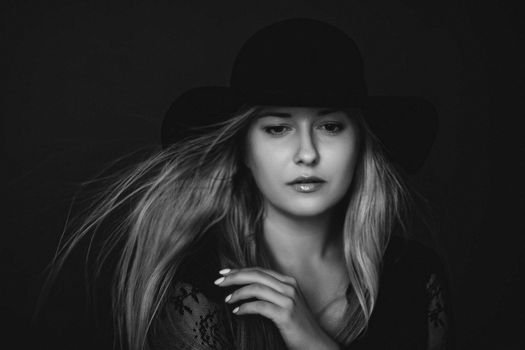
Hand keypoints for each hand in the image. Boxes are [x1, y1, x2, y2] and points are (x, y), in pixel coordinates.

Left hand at [214, 267, 339, 349]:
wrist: (315, 344)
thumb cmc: (297, 326)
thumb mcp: (286, 303)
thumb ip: (272, 293)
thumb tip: (245, 287)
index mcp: (288, 281)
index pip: (259, 270)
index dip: (240, 270)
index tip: (224, 273)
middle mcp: (289, 287)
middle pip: (256, 275)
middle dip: (234, 277)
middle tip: (218, 282)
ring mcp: (289, 300)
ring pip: (256, 288)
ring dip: (237, 293)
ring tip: (227, 300)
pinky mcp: (286, 314)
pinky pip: (259, 306)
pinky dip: (245, 308)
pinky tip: (236, 312)